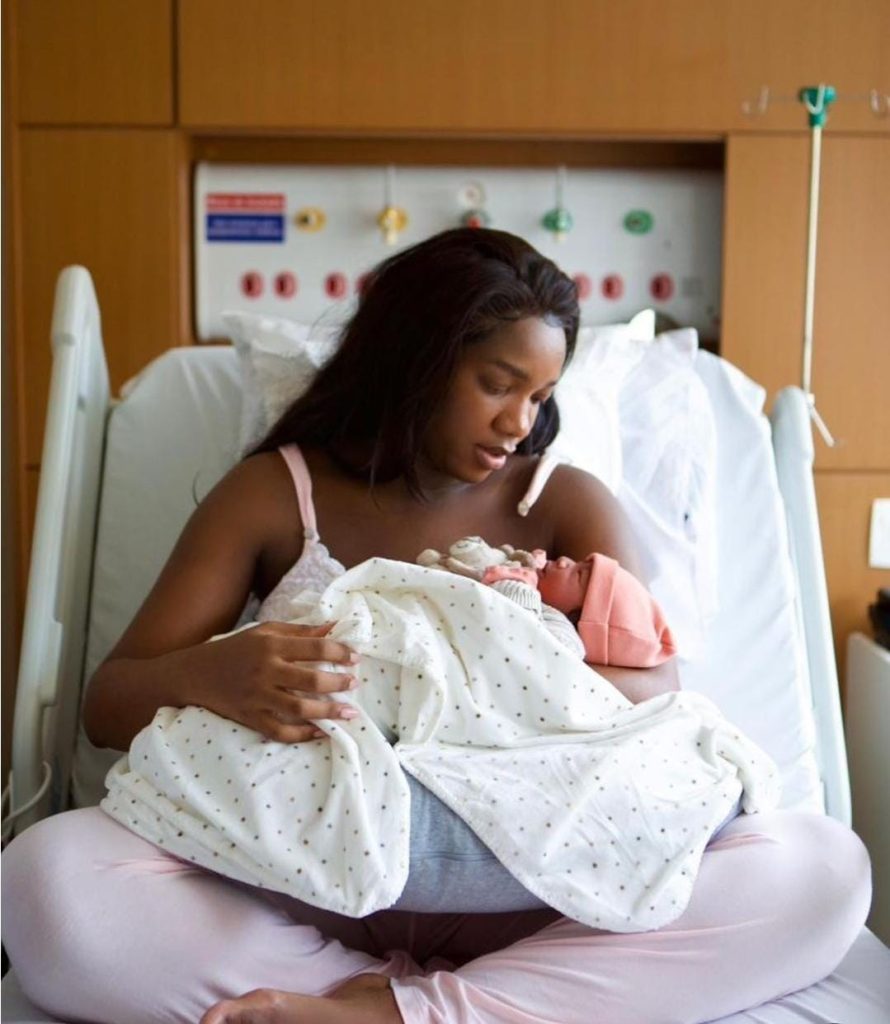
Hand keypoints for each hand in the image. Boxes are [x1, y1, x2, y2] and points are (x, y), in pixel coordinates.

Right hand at [182, 621, 360, 742]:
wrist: (193, 674)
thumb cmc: (235, 649)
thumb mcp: (264, 631)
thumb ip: (299, 631)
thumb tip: (333, 626)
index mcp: (270, 645)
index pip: (314, 647)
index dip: (339, 652)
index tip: (356, 658)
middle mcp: (265, 670)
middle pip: (310, 680)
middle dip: (338, 683)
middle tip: (355, 684)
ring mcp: (256, 696)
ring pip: (299, 707)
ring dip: (328, 711)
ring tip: (349, 712)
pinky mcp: (249, 717)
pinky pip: (280, 731)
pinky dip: (302, 734)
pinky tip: (321, 732)